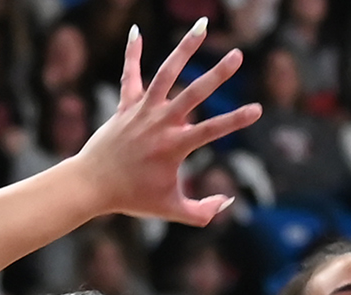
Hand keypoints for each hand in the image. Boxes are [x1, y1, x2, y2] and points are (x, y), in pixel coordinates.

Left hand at [77, 22, 261, 224]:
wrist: (92, 185)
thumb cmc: (133, 199)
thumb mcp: (172, 210)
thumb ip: (203, 212)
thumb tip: (228, 200)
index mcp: (174, 147)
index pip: (213, 130)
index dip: (236, 120)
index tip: (257, 109)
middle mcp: (160, 123)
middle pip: (194, 93)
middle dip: (217, 74)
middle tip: (237, 55)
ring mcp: (142, 111)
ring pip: (166, 73)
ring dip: (184, 49)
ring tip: (202, 27)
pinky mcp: (126, 105)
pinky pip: (130, 75)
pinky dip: (132, 53)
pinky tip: (137, 31)